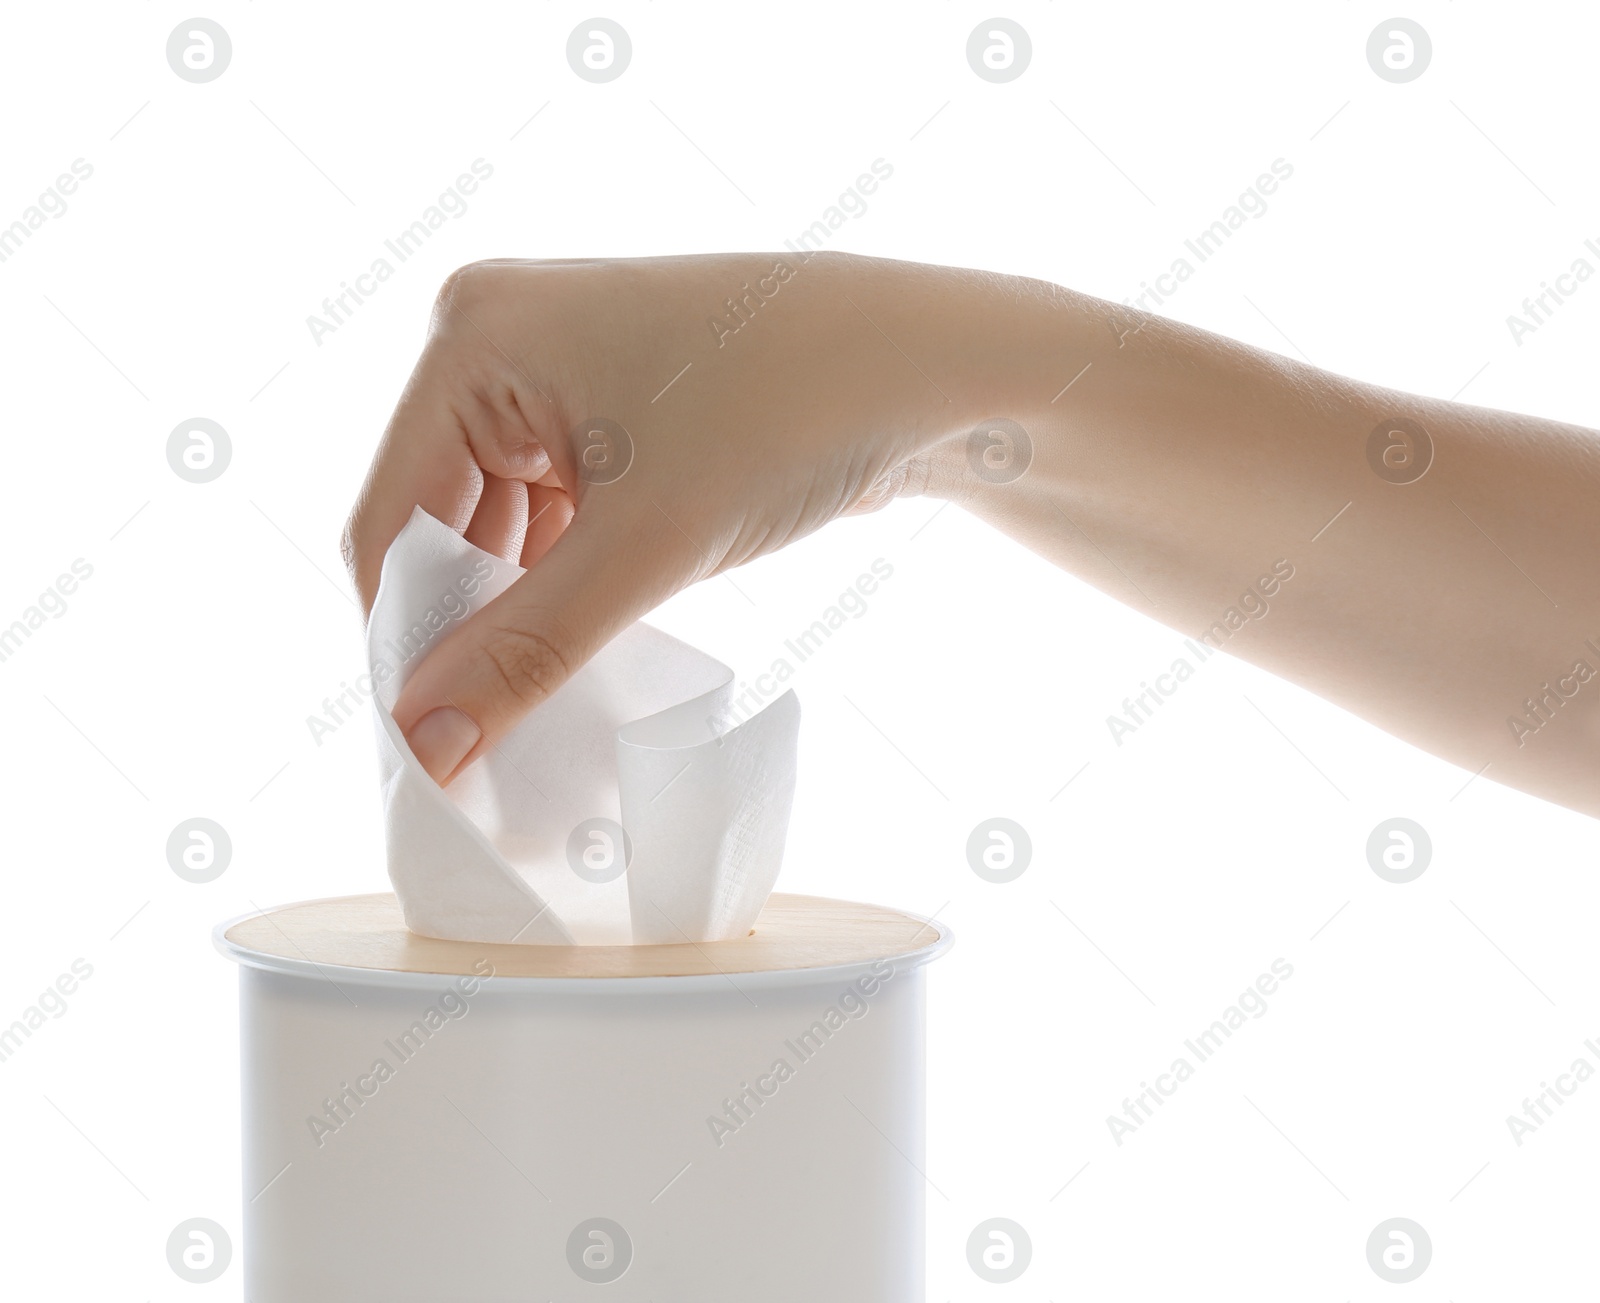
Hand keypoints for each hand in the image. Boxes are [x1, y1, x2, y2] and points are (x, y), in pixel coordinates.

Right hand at [343, 252, 1031, 782]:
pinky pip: (550, 518)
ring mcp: (555, 376)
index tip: (422, 748)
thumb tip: (423, 746)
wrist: (931, 372)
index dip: (403, 641)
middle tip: (478, 746)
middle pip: (437, 525)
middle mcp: (499, 341)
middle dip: (463, 630)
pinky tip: (572, 657)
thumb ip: (523, 652)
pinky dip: (558, 587)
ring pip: (497, 530)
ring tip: (531, 711)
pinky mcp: (608, 413)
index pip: (390, 518)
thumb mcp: (647, 547)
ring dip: (513, 617)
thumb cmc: (794, 413)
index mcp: (473, 336)